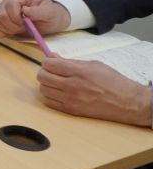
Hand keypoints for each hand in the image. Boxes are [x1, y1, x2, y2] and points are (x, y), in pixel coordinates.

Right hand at [0, 0, 71, 37]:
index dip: (16, 17)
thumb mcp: (50, 12)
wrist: (49, 20)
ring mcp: (1, 9)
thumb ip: (38, 11)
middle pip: (1, 14)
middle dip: (12, 26)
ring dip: (7, 30)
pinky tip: (9, 32)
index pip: (10, 4)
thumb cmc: (51, 15)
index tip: (25, 24)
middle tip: (23, 29)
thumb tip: (24, 10)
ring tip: (18, 30)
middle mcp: (8, 0)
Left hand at [37, 57, 152, 125]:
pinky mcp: (71, 111)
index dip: (47, 61)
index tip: (51, 62)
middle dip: (45, 72)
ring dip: (46, 84)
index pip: (49, 64)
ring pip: (43, 89)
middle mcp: (72, 86)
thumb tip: (53, 57)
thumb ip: (71, 62)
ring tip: (56, 82)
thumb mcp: (94, 65)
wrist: (127, 102)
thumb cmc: (113, 81)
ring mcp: (70, 100)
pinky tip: (58, 93)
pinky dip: (50, 96)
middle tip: (52, 72)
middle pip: (42, 77)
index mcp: (79, 71)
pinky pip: (49, 102)